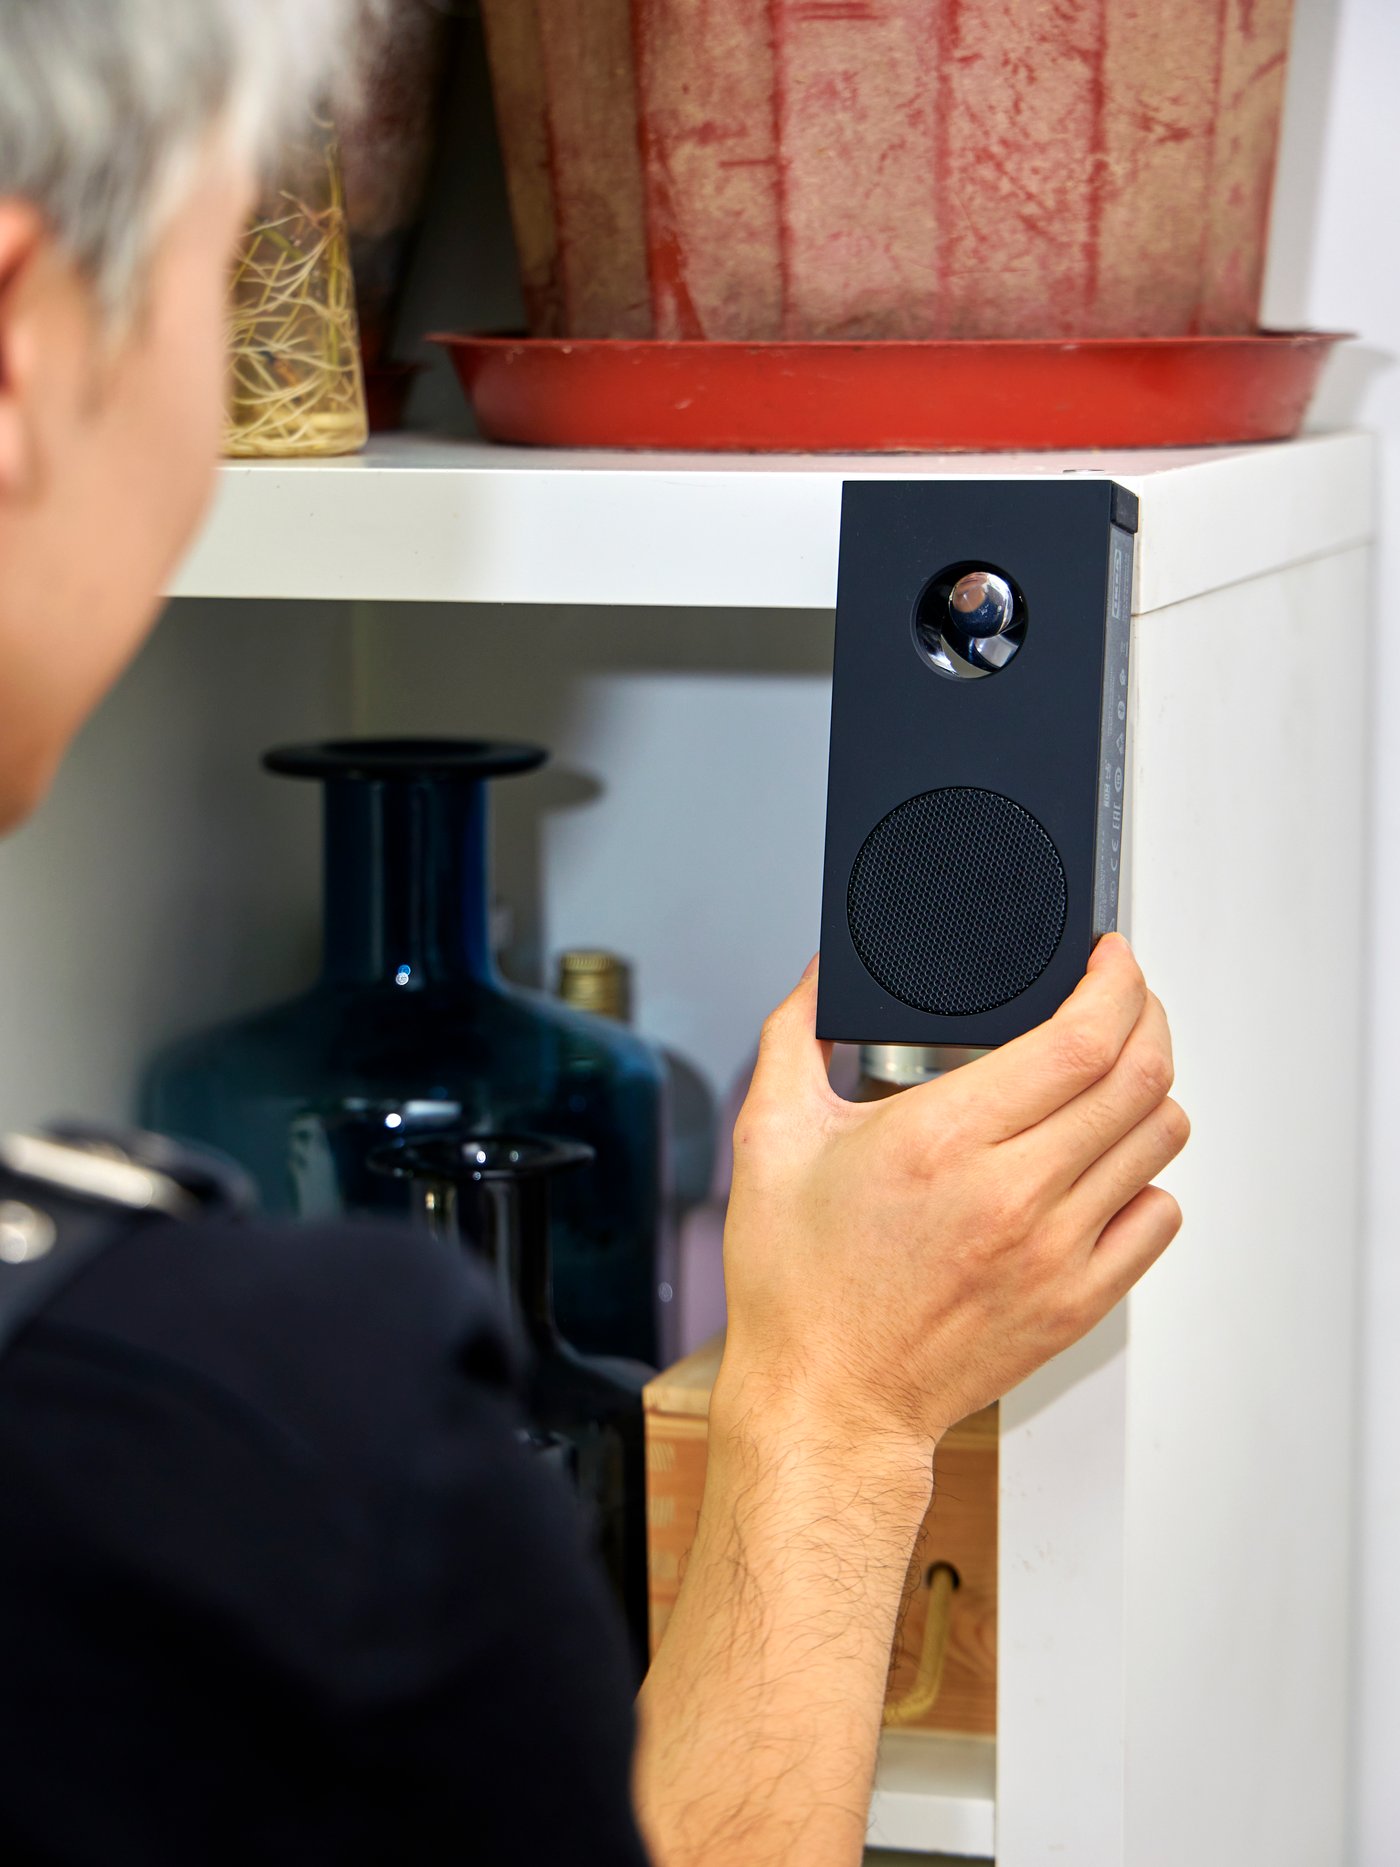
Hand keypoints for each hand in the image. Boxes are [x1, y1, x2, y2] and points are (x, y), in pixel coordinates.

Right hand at [717, 934, 1187, 1455]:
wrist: (828, 1401)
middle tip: (1122, 999)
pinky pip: (1157, 1214)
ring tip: (1111, 1079)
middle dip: (1145, 1015)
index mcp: (941, 1139)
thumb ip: (794, 1036)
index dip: (1115, 982)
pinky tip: (1100, 1167)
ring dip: (1147, 1090)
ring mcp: (1055, 1252)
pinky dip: (1144, 1176)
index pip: (1081, 1038)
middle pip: (1139, 1076)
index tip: (1110, 959)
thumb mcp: (770, 1139)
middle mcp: (1012, 1192)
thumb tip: (822, 973)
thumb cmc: (799, 1286)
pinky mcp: (1077, 1302)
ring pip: (1158, 1138)